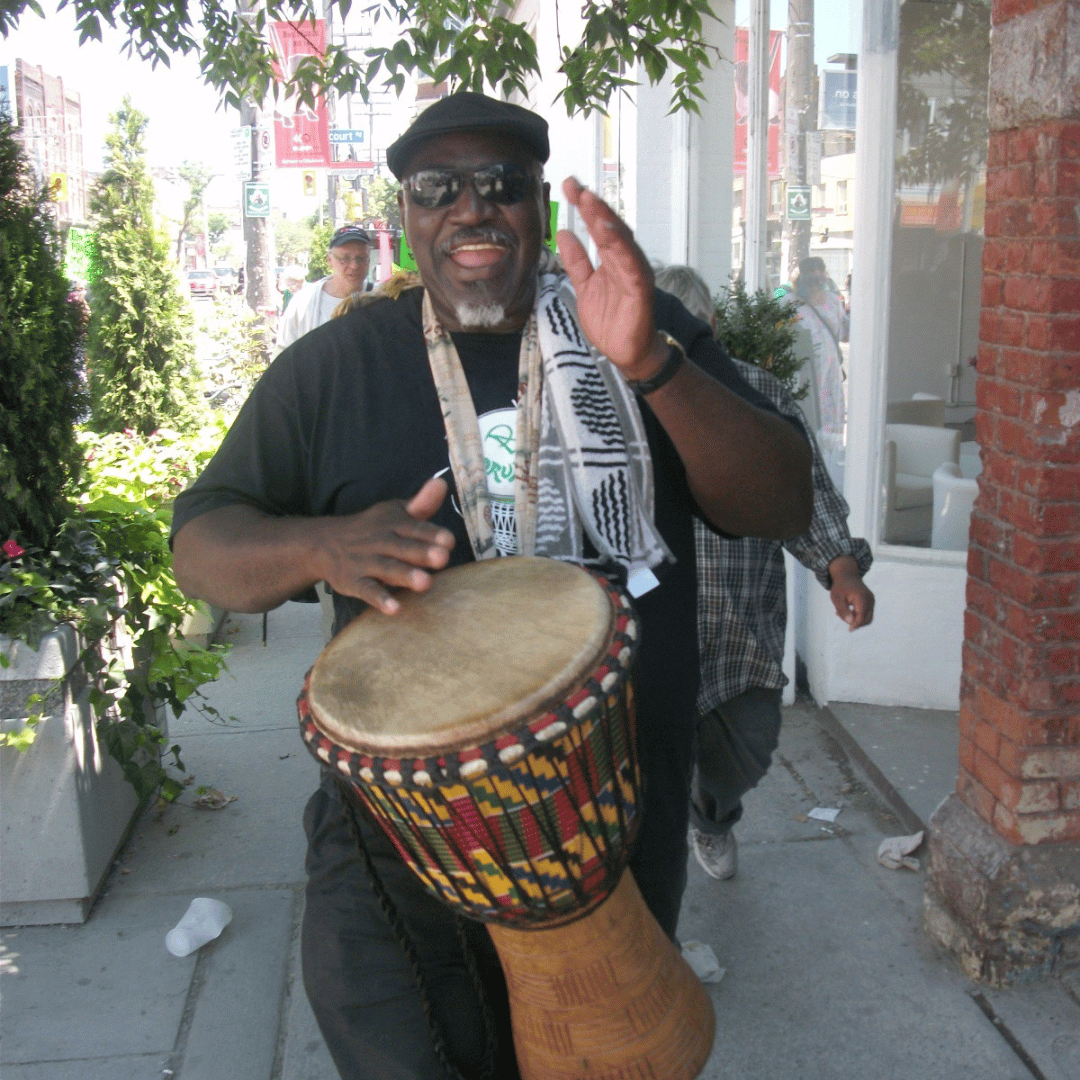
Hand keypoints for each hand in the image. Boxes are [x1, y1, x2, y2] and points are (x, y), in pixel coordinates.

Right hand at [318, 478, 454, 614]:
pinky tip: (394, 608)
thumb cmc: (372, 529)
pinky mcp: (353, 582)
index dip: (431, 533)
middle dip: (422, 553)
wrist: (322, 543)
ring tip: (425, 583)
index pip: (414, 528)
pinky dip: (380, 599)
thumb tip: (442, 483)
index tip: (449, 540)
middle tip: (442, 558)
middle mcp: (380, 541)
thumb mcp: (394, 513)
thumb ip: (421, 504)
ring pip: (387, 568)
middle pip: (403, 547)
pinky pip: (367, 590)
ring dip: (405, 575)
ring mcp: (366, 562)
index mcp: (394, 523)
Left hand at [556, 177, 668, 380]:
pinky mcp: (641, 289)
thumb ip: (576, 262)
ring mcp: (634, 273)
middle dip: (593, 206)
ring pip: (621, 241)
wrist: (625, 352)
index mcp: (611, 259)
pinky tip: (608, 232)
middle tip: (576, 186)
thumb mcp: (584, 288)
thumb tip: (564, 233)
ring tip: (590, 201)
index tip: (569, 185)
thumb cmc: (610, 321)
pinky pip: (631, 265)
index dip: (584, 206)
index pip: (598, 227)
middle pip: (609, 227)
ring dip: (605, 220)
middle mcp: (624, 261)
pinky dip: (621, 248)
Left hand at [828, 555, 873, 629]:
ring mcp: (872, 600)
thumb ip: (843, 610)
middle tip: (841, 616)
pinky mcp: (871, 601)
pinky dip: (858, 615)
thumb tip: (850, 622)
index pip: (861, 616)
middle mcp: (870, 599)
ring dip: (857, 619)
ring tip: (843, 613)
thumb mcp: (836, 598)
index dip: (856, 625)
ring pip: (868, 617)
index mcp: (862, 598)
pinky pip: (867, 612)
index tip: (849, 630)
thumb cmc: (840, 586)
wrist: (847, 575)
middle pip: (867, 619)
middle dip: (855, 622)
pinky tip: (847, 611)